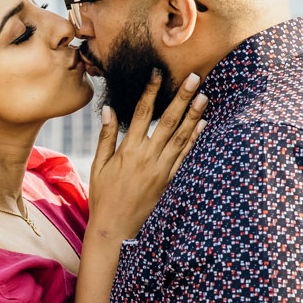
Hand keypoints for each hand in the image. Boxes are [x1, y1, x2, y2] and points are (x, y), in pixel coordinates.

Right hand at [85, 71, 206, 241]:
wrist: (115, 229)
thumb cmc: (103, 196)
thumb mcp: (99, 165)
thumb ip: (106, 136)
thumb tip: (110, 110)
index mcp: (128, 151)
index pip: (142, 114)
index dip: (151, 92)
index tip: (158, 73)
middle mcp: (147, 158)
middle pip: (168, 122)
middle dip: (182, 98)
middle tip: (193, 78)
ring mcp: (161, 170)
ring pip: (181, 137)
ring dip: (193, 115)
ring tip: (204, 96)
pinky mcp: (169, 182)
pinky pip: (185, 157)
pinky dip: (194, 140)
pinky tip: (202, 125)